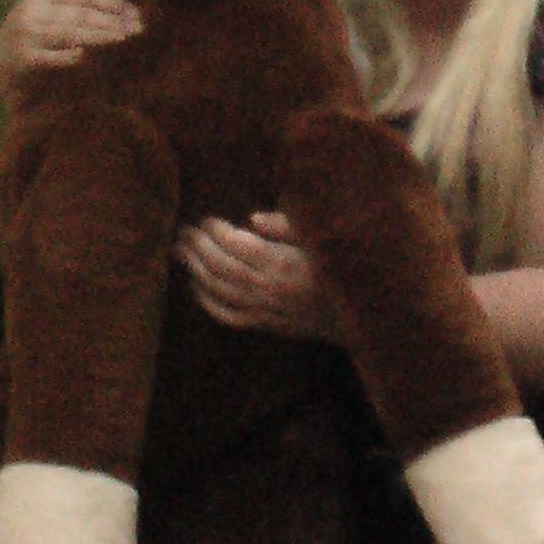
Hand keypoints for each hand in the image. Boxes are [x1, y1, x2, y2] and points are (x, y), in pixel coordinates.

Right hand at [0, 0, 141, 94]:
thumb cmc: (30, 34)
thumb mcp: (43, 9)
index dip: (112, 2)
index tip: (135, 12)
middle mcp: (33, 11)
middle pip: (81, 14)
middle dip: (112, 20)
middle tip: (138, 28)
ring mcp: (27, 35)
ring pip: (69, 33)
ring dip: (98, 35)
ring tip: (122, 37)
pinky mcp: (22, 59)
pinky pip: (49, 58)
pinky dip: (65, 56)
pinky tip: (84, 55)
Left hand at [174, 212, 335, 339]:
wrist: (363, 316)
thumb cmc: (345, 269)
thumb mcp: (324, 239)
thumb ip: (289, 226)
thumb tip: (253, 218)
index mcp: (283, 264)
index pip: (237, 245)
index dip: (216, 231)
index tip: (206, 219)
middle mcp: (269, 289)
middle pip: (221, 267)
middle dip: (198, 247)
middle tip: (183, 231)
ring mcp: (265, 310)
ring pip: (219, 291)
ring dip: (195, 270)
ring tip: (180, 252)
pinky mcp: (267, 325)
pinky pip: (228, 316)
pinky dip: (207, 302)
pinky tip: (195, 286)